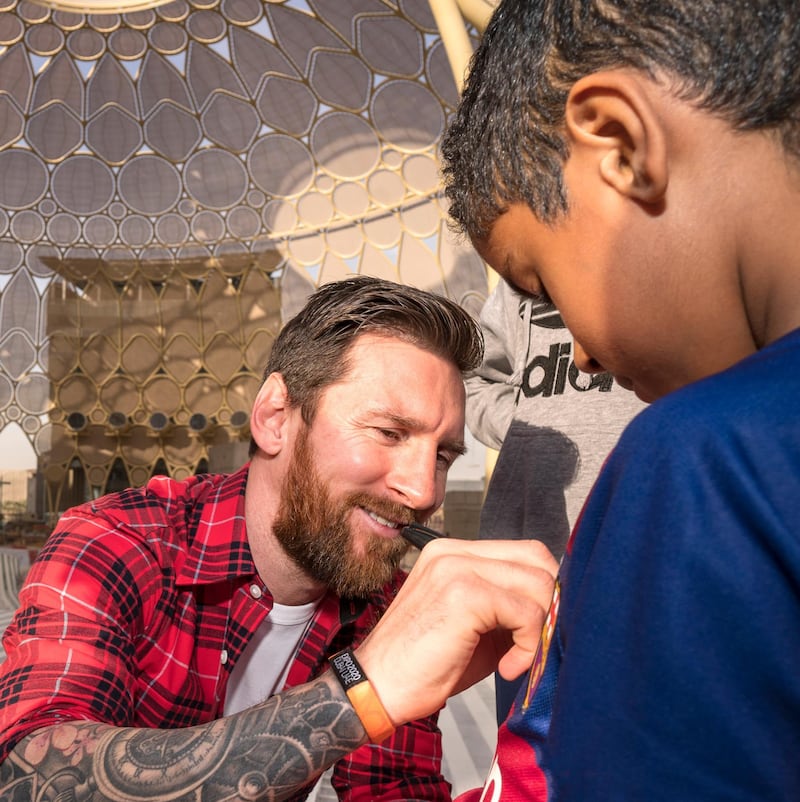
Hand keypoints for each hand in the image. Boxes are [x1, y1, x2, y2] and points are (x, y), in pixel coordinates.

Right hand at [355, 538, 557, 725]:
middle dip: (549, 605)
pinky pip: (527, 613)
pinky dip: (529, 646)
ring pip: (538, 583)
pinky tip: (508, 669)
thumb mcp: (471, 624)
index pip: (524, 552)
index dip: (542, 590)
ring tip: (518, 660)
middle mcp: (454, 550)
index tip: (535, 629)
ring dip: (541, 628)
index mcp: (453, 551)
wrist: (375, 688)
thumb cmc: (423, 664)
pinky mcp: (464, 594)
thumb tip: (555, 608)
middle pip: (537, 559)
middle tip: (534, 644)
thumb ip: (506, 606)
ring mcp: (457, 567)